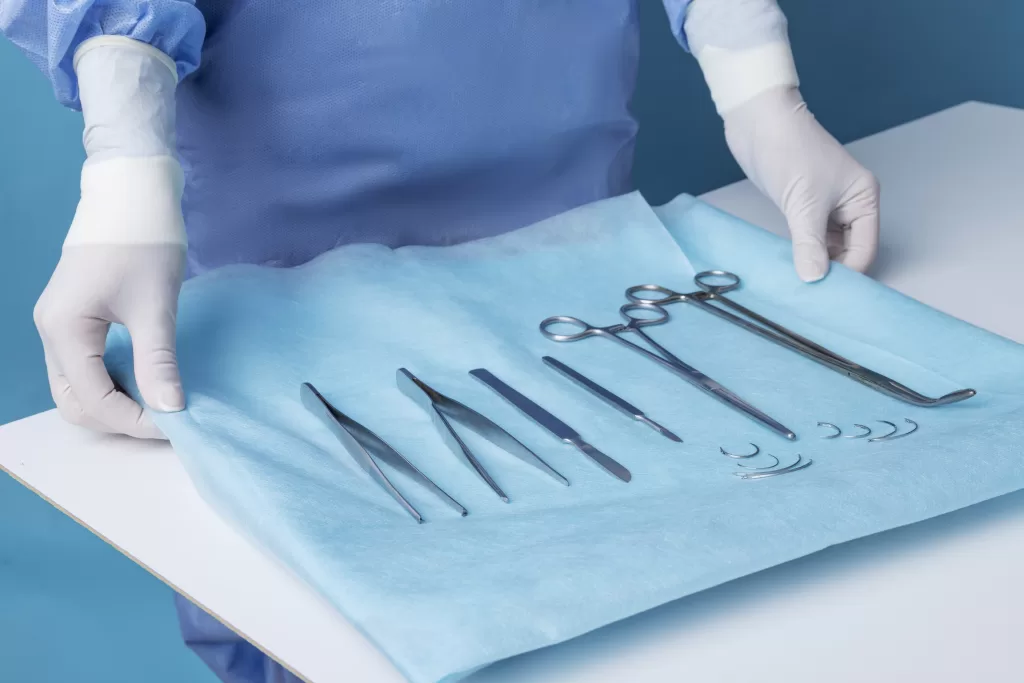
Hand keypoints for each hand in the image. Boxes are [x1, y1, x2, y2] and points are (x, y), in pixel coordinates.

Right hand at [34, 244, 184, 437]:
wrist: (131, 192)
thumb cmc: (144, 242)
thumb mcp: (156, 307)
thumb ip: (158, 361)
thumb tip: (171, 409)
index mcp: (63, 330)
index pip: (93, 399)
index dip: (134, 420)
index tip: (176, 426)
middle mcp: (51, 332)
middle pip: (75, 401)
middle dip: (119, 418)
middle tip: (167, 420)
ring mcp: (58, 325)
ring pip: (77, 387)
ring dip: (115, 403)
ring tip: (159, 403)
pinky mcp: (73, 318)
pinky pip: (84, 367)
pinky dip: (112, 382)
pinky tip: (147, 380)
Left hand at [723, 86, 879, 281]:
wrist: (758, 122)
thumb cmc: (789, 151)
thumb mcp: (803, 203)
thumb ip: (809, 243)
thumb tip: (814, 278)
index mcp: (863, 198)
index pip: (865, 249)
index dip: (849, 273)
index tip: (828, 295)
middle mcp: (849, 204)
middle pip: (849, 251)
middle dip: (832, 271)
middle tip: (810, 294)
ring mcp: (825, 206)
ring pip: (827, 247)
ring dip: (814, 263)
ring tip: (797, 284)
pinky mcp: (802, 207)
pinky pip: (807, 239)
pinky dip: (801, 252)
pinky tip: (789, 267)